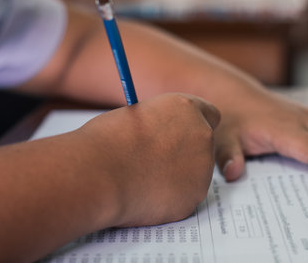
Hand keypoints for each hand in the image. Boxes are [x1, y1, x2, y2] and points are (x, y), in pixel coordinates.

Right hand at [77, 93, 219, 226]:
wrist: (98, 173)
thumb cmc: (105, 141)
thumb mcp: (135, 117)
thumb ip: (159, 125)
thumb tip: (162, 136)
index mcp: (186, 108)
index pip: (209, 115)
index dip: (193, 126)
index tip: (180, 135)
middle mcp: (202, 135)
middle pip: (204, 146)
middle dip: (187, 154)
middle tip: (157, 162)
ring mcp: (202, 169)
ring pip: (195, 175)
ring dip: (177, 177)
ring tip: (142, 179)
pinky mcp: (194, 197)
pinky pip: (184, 197)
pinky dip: (169, 199)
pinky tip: (144, 195)